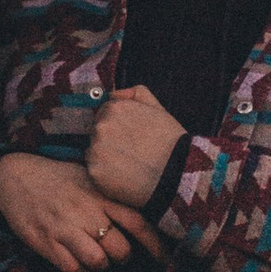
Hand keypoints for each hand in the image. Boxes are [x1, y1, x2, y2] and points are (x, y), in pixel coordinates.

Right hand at [0, 151, 161, 271]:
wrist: (15, 175)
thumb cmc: (58, 178)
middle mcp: (86, 211)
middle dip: (123, 258)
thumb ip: (112, 194)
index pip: (137, 222)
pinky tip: (80, 265)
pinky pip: (73, 269)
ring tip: (98, 260)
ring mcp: (65, 228)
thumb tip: (143, 214)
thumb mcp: (89, 176)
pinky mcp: (45, 242)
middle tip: (117, 255)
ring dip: (102, 267)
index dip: (155, 245)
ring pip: (98, 261)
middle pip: (120, 248)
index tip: (165, 259)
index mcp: (101, 194)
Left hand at [87, 82, 187, 210]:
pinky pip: (94, 172)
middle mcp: (101, 126)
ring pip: (93, 152)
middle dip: (109, 141)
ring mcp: (96, 149)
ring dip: (106, 158)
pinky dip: (105, 176)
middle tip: (131, 152)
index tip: (130, 137)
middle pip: (96, 133)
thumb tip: (113, 94)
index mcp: (114, 109)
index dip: (117, 127)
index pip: (104, 114)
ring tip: (129, 165)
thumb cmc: (170, 142)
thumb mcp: (158, 108)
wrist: (176, 173)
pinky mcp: (94, 171)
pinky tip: (124, 177)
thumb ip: (135, 93)